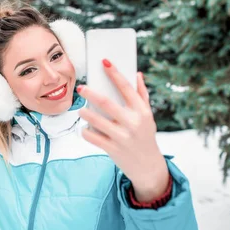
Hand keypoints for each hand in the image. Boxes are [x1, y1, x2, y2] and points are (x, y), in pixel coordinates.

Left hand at [76, 59, 169, 201]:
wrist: (148, 167)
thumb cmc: (145, 137)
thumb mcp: (148, 116)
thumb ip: (142, 95)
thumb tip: (137, 74)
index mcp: (141, 111)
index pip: (126, 88)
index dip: (114, 73)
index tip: (104, 62)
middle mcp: (132, 123)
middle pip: (106, 103)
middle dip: (91, 93)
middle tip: (81, 87)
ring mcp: (122, 137)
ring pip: (96, 120)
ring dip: (85, 113)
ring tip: (81, 110)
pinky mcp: (112, 149)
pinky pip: (92, 137)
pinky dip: (85, 131)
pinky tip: (85, 128)